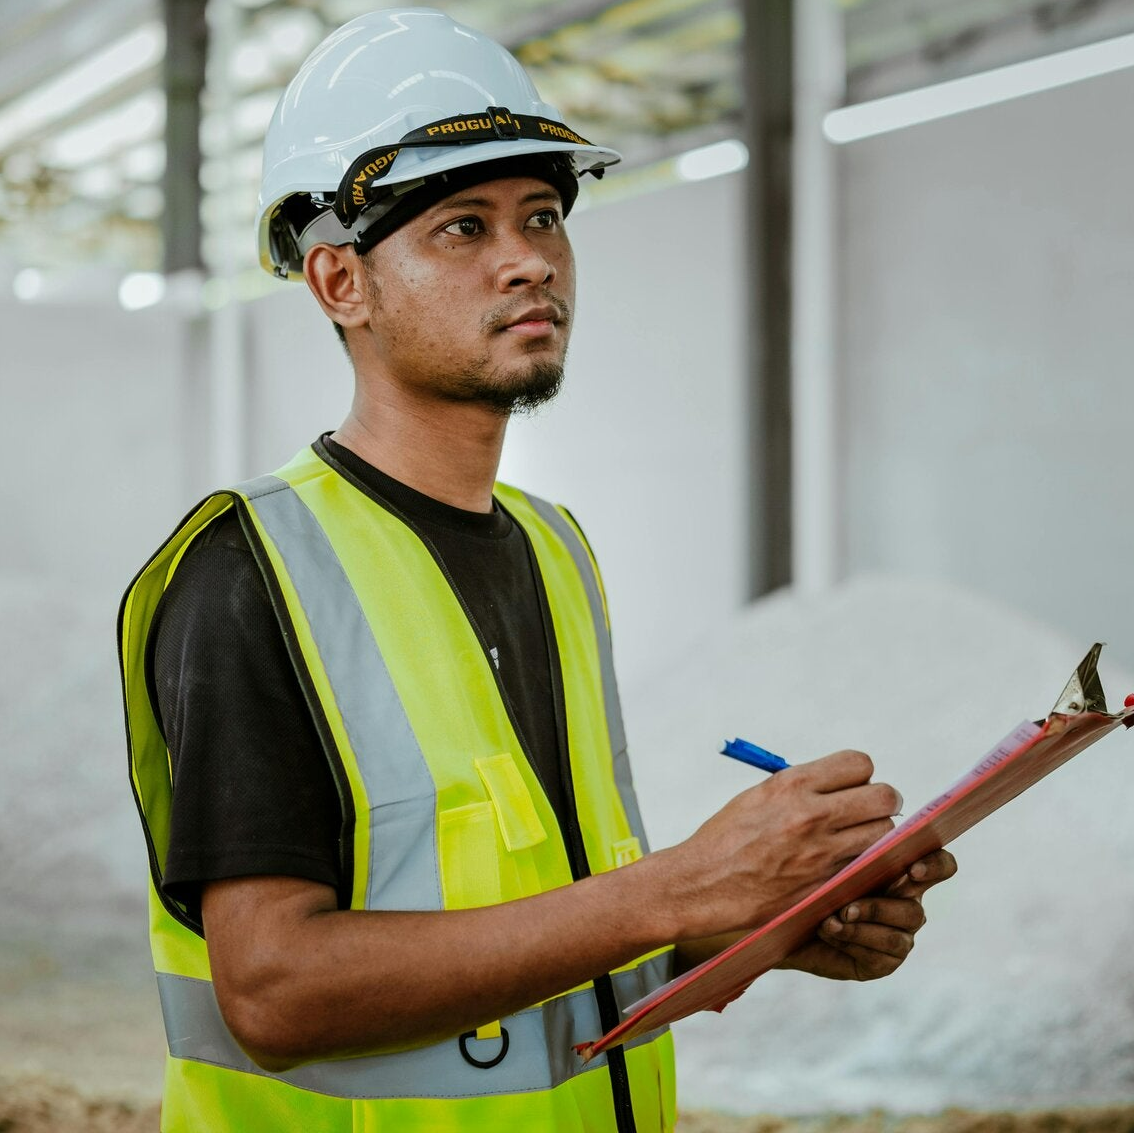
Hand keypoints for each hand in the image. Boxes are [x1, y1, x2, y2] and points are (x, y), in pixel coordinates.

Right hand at [661, 750, 902, 941]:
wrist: (704, 883)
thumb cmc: (727, 838)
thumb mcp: (760, 795)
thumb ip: (801, 787)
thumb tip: (839, 783)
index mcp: (792, 784)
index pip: (859, 764)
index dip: (860, 775)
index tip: (853, 786)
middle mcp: (811, 814)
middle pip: (884, 797)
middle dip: (881, 803)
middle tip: (868, 812)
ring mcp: (822, 852)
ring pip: (884, 834)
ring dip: (876, 836)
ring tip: (856, 840)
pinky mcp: (825, 884)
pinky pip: (867, 867)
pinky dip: (863, 864)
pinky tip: (846, 864)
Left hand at [780, 848, 957, 980]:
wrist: (786, 917)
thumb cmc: (811, 878)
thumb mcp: (831, 858)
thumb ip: (853, 849)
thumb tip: (858, 835)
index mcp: (902, 873)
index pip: (939, 865)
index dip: (935, 866)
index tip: (913, 869)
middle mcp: (906, 905)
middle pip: (916, 910)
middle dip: (879, 908)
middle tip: (848, 906)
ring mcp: (898, 936)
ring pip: (896, 936)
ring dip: (862, 926)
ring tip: (832, 918)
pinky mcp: (883, 962)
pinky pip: (879, 955)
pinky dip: (851, 940)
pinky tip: (828, 930)